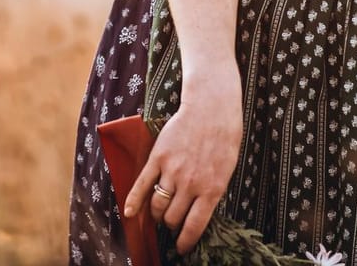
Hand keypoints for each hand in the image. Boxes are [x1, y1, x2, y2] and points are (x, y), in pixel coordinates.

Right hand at [123, 74, 242, 252]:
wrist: (212, 108)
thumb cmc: (224, 138)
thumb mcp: (226, 170)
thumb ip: (212, 192)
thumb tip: (198, 214)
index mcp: (211, 189)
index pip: (194, 227)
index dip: (185, 242)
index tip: (181, 248)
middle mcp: (190, 184)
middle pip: (172, 217)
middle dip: (171, 224)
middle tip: (172, 223)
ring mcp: (172, 171)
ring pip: (158, 205)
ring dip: (157, 214)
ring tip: (161, 213)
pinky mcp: (158, 158)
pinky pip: (142, 185)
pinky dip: (133, 202)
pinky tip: (130, 213)